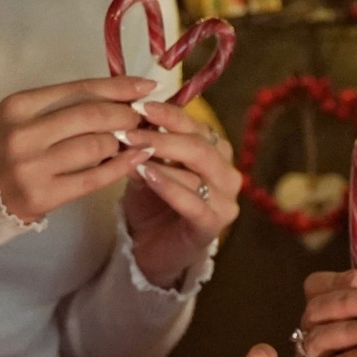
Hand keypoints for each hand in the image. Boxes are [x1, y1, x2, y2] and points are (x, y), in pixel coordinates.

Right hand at [0, 76, 155, 223]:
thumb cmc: (7, 147)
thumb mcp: (24, 116)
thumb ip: (64, 105)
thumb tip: (121, 94)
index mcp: (18, 105)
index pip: (78, 89)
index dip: (118, 86)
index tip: (146, 86)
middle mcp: (22, 133)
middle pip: (91, 116)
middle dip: (126, 114)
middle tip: (142, 117)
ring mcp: (31, 166)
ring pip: (95, 146)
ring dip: (123, 141)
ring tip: (134, 139)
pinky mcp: (42, 195)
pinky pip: (93, 178)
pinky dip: (121, 166)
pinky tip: (138, 159)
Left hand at [122, 101, 242, 286]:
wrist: (152, 250)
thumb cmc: (152, 204)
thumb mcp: (146, 168)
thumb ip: (145, 147)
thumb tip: (129, 120)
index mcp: (216, 153)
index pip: (196, 126)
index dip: (169, 114)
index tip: (138, 106)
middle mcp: (227, 173)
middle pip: (200, 146)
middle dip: (162, 136)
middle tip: (129, 131)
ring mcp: (226, 201)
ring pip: (198, 170)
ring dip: (162, 158)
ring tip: (131, 151)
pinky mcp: (214, 225)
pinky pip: (194, 202)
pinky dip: (169, 186)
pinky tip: (147, 175)